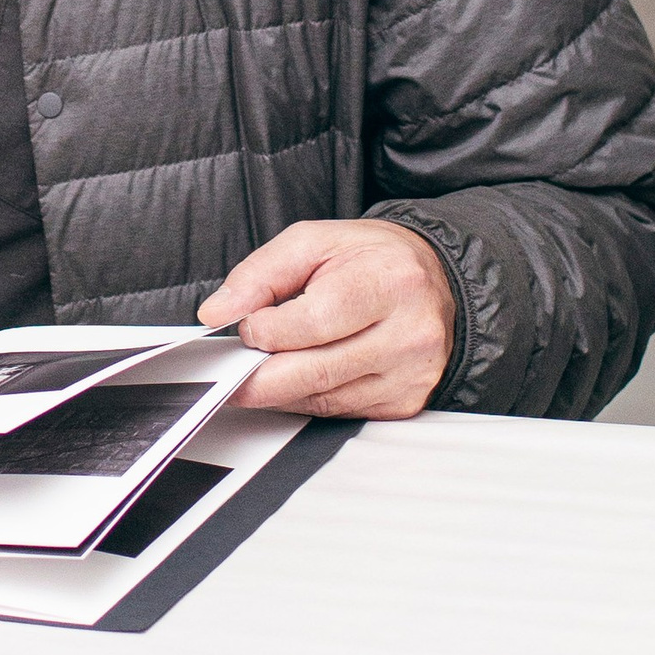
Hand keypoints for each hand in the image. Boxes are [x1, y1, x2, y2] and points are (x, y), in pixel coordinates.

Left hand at [197, 216, 455, 418]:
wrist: (437, 282)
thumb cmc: (372, 260)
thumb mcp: (314, 242)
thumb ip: (260, 274)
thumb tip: (217, 312)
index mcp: (390, 281)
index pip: (312, 323)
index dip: (265, 330)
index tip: (250, 325)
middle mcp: (409, 333)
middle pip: (314, 372)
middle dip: (259, 375)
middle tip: (233, 368)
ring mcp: (410, 374)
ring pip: (322, 399)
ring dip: (279, 390)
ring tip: (263, 368)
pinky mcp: (406, 403)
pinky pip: (338, 412)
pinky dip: (307, 399)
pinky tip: (299, 379)